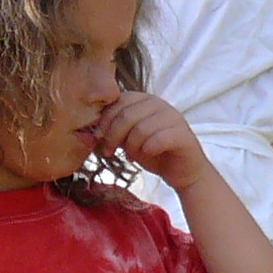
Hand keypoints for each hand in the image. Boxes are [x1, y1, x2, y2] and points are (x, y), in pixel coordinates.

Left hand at [93, 89, 212, 190]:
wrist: (183, 172)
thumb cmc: (154, 154)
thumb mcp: (128, 140)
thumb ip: (114, 132)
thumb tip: (89, 133)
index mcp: (146, 101)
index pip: (121, 100)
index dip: (106, 119)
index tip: (98, 136)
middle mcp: (161, 105)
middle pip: (128, 114)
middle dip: (113, 135)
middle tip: (109, 151)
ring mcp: (174, 119)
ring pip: (142, 128)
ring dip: (131, 145)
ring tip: (130, 156)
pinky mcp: (183, 136)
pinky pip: (159, 139)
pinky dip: (148, 149)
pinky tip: (145, 155)